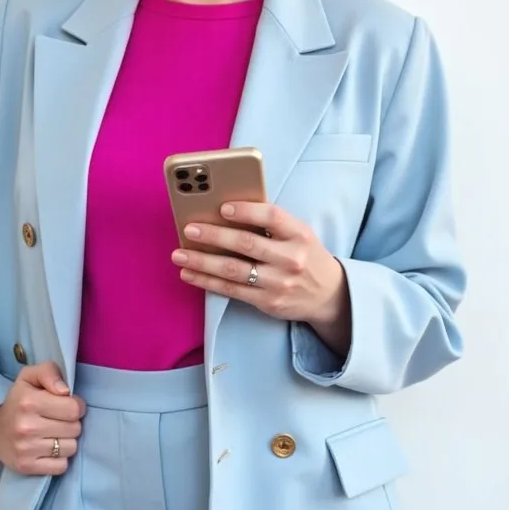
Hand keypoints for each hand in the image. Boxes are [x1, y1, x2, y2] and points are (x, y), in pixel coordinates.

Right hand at [0, 361, 85, 475]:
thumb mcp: (30, 376)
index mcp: (29, 402)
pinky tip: (49, 449)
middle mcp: (26, 427)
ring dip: (67, 441)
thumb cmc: (19, 399)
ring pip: (71, 448)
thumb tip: (66, 391)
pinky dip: (59, 459)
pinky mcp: (26, 467)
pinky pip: (61, 466)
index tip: (67, 405)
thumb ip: (50, 372)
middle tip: (59, 420)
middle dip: (72, 423)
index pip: (74, 409)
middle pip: (75, 429)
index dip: (76, 405)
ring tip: (53, 433)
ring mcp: (25, 450)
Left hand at [171, 202, 350, 346]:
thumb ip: (271, 224)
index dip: (246, 211)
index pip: (272, 217)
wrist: (328, 295)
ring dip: (202, 261)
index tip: (222, 207)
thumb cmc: (305, 255)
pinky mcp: (267, 302)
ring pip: (234, 270)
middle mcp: (290, 258)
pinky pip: (231, 290)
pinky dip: (207, 281)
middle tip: (189, 229)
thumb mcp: (298, 234)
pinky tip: (189, 273)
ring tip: (179, 254)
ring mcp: (278, 282)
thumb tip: (225, 212)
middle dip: (214, 235)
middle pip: (246, 243)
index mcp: (299, 233)